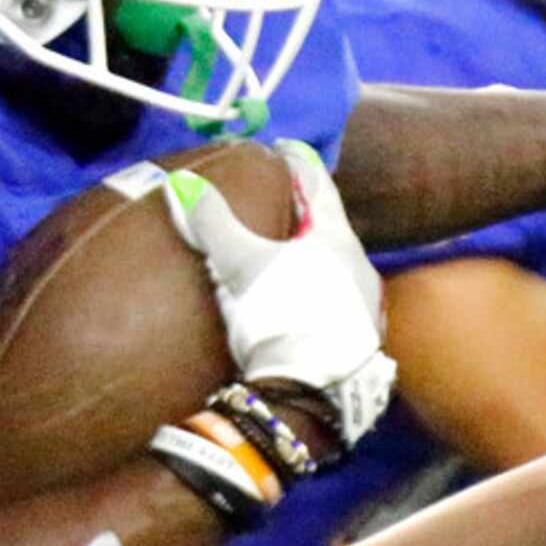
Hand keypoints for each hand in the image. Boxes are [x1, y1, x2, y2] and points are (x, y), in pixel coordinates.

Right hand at [166, 140, 395, 446]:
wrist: (314, 396)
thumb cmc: (283, 317)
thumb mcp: (241, 264)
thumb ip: (213, 222)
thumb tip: (181, 182)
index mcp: (336, 236)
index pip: (317, 182)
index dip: (296, 161)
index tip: (280, 148)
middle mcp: (359, 265)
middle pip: (329, 224)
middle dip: (303, 211)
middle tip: (278, 198)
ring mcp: (364, 307)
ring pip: (336, 265)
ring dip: (311, 255)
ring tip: (284, 252)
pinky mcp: (358, 344)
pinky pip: (335, 301)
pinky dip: (315, 291)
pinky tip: (299, 302)